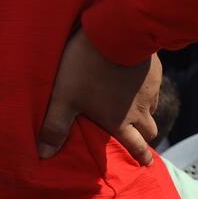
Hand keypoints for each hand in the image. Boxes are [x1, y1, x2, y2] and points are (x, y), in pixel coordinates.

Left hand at [37, 28, 159, 164]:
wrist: (116, 34)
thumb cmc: (86, 69)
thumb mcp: (64, 99)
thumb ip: (54, 126)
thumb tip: (43, 155)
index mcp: (120, 121)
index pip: (136, 145)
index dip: (141, 157)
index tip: (146, 165)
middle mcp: (141, 109)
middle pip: (150, 130)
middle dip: (146, 138)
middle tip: (142, 141)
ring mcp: (151, 89)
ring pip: (153, 108)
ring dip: (146, 114)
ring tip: (135, 112)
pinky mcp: (154, 70)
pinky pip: (154, 87)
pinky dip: (146, 91)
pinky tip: (135, 83)